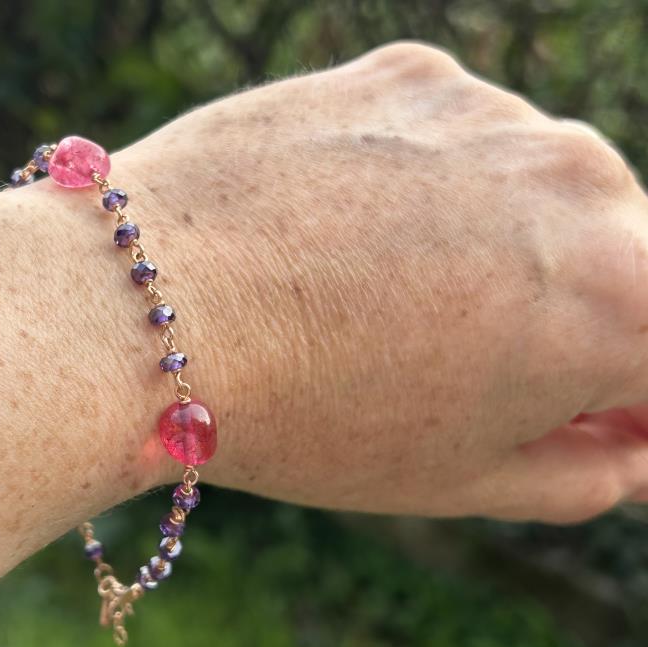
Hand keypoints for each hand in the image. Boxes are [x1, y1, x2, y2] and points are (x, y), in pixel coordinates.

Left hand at [110, 42, 647, 521]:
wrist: (142, 307)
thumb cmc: (302, 414)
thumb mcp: (458, 477)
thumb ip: (584, 470)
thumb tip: (630, 444)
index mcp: (624, 302)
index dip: (625, 399)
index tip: (578, 418)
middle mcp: (583, 183)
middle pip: (624, 261)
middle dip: (575, 318)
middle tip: (469, 363)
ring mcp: (493, 113)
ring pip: (535, 191)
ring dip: (497, 243)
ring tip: (383, 299)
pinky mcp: (409, 75)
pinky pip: (454, 141)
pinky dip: (425, 186)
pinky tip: (345, 232)